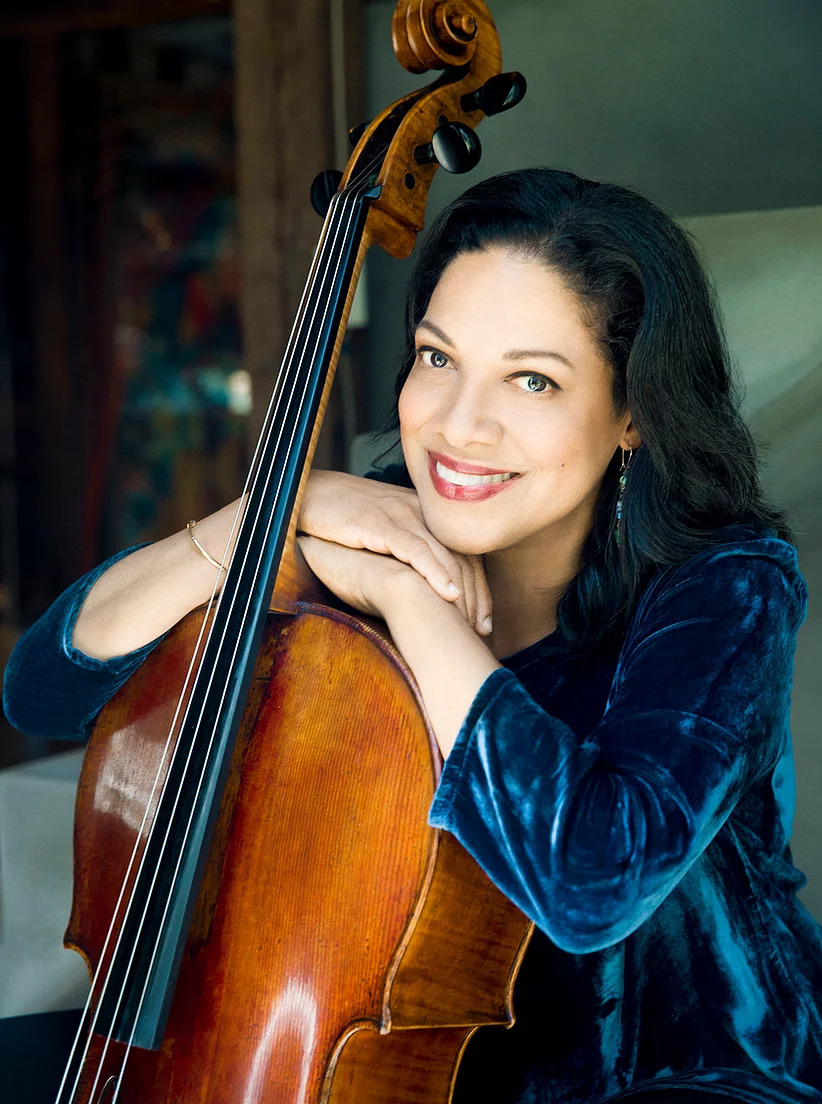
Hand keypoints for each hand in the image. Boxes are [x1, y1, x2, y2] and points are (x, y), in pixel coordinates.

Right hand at [299, 470, 491, 634]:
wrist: (307, 494)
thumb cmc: (341, 520)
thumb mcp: (381, 533)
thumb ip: (403, 554)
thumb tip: (417, 592)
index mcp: (423, 515)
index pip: (464, 552)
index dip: (479, 587)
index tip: (485, 620)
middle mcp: (419, 512)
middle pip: (461, 555)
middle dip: (477, 595)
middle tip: (484, 629)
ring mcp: (400, 515)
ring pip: (444, 554)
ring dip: (462, 590)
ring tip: (471, 621)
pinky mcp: (380, 523)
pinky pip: (415, 550)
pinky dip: (435, 572)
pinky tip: (448, 594)